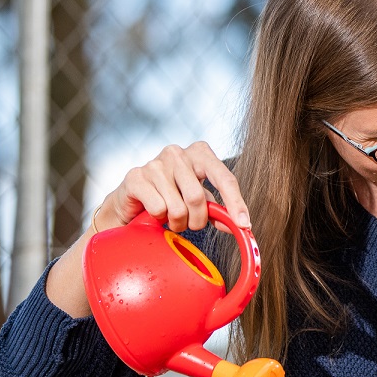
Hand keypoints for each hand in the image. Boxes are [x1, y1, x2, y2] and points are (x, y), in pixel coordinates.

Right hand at [91, 141, 248, 233]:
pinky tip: (152, 211)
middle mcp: (177, 152)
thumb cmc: (170, 197)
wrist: (131, 200)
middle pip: (198, 198)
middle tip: (189, 224)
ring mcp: (155, 163)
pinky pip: (158, 209)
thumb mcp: (197, 201)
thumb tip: (241, 225)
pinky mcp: (135, 176)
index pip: (224, 177)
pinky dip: (158, 218)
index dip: (236, 203)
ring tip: (169, 217)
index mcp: (199, 153)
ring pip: (177, 208)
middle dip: (196, 221)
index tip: (244, 224)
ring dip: (176, 222)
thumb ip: (217, 210)